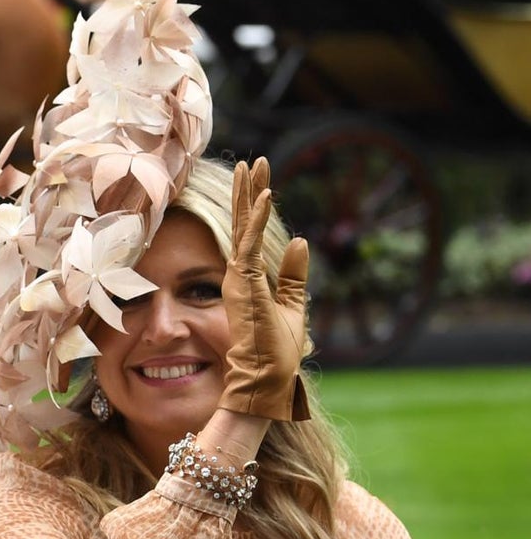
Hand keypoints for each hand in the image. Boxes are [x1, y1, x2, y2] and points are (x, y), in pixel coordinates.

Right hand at [218, 158, 310, 420]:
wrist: (265, 378)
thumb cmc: (275, 351)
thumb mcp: (294, 305)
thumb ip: (295, 275)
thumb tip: (301, 241)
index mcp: (247, 278)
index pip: (249, 233)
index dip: (253, 205)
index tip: (259, 177)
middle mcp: (238, 273)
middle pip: (241, 222)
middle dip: (248, 190)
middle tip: (255, 160)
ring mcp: (237, 277)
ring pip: (241, 227)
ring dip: (249, 195)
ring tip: (254, 166)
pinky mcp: (242, 283)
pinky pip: (249, 243)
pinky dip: (257, 219)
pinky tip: (265, 196)